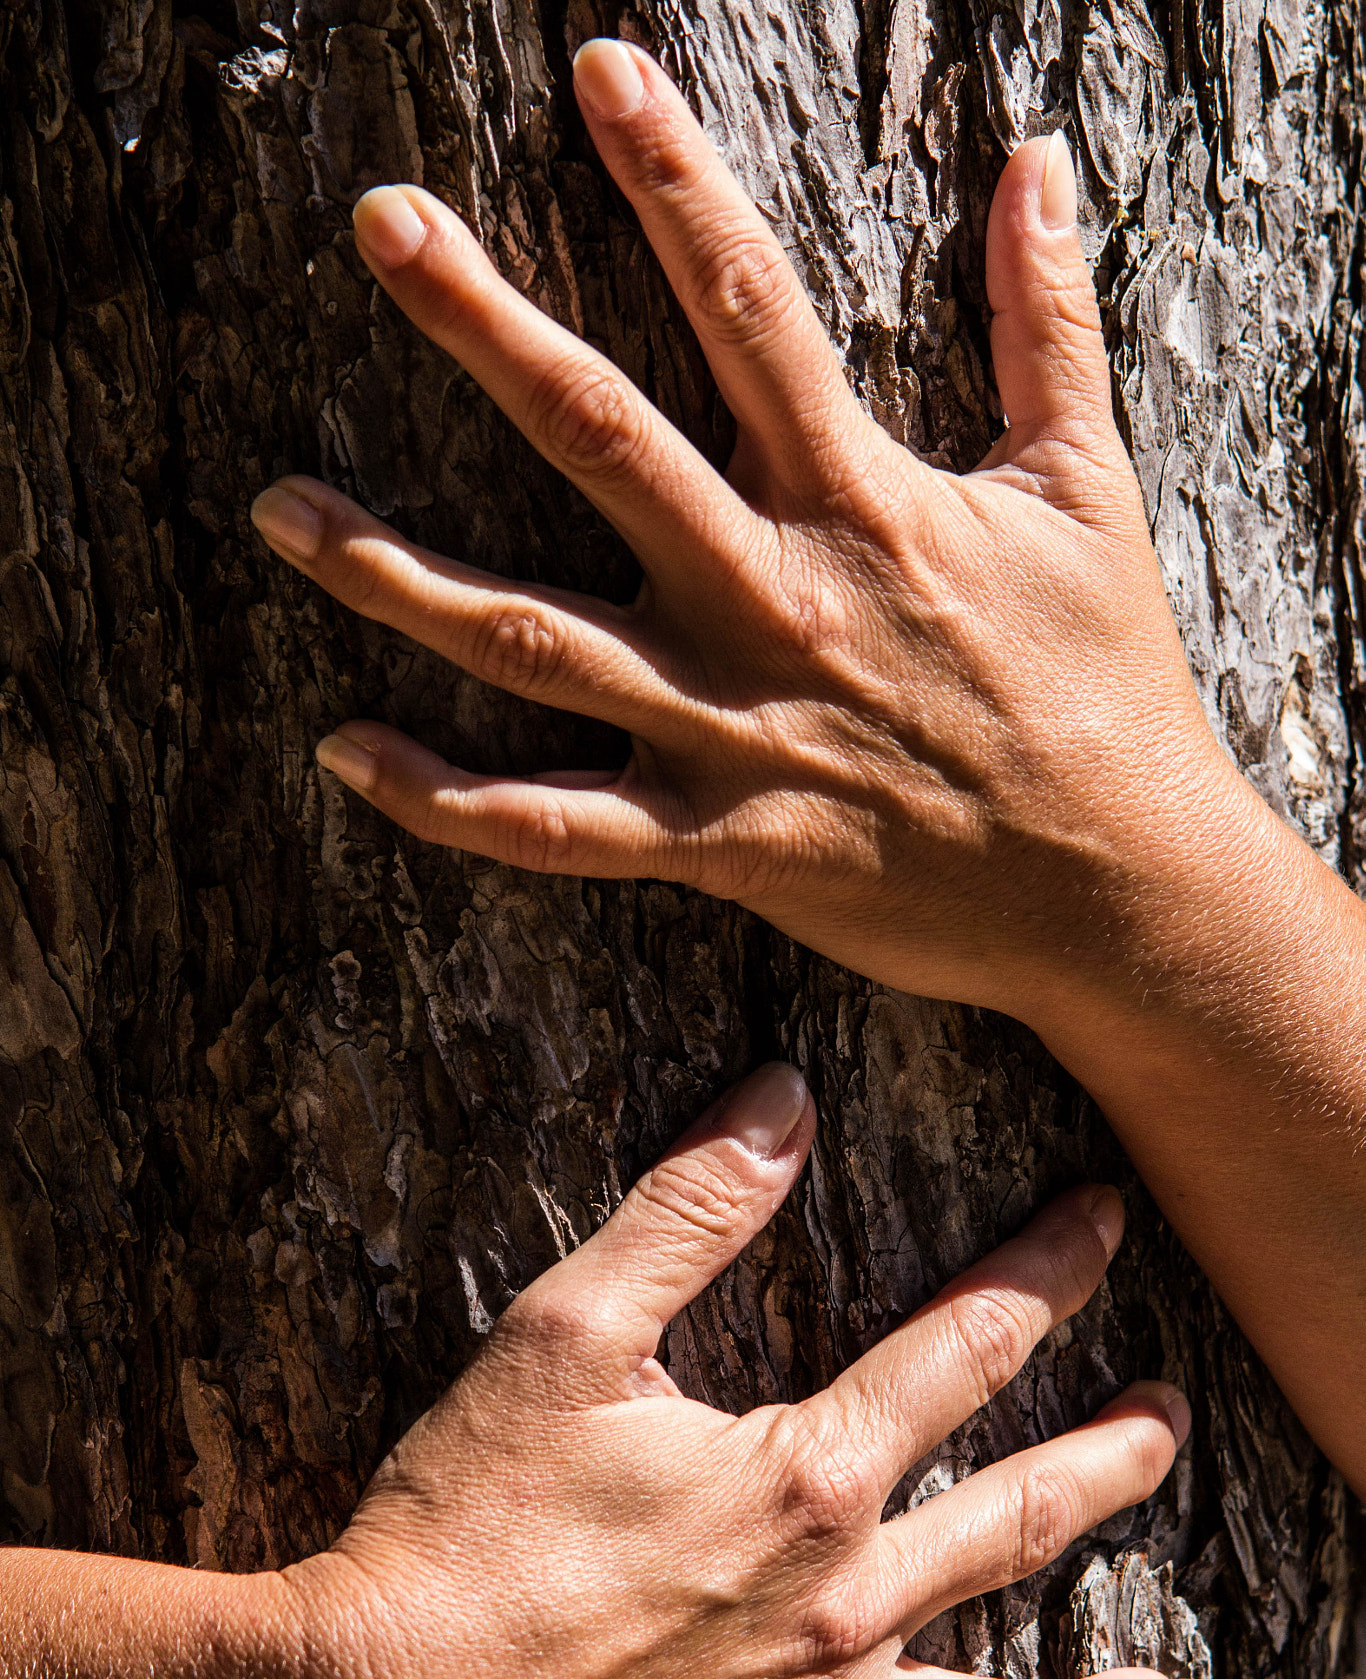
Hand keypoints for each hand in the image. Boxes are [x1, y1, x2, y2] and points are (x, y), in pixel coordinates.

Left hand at [248, 38, 1243, 1030]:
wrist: (1118, 892)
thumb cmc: (1104, 688)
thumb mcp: (1089, 490)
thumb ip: (1045, 325)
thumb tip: (1039, 162)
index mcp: (862, 499)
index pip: (752, 308)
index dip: (673, 181)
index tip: (596, 75)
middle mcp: (774, 598)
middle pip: (602, 441)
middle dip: (484, 325)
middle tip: (381, 225)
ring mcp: (731, 727)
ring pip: (534, 642)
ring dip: (397, 575)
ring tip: (281, 508)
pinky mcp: (717, 841)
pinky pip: (552, 826)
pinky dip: (444, 799)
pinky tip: (344, 749)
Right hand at [285, 1064, 1187, 1678]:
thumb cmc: (470, 1513)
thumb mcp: (568, 1328)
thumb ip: (690, 1210)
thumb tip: (784, 1101)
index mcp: (808, 1479)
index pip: (965, 1348)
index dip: (1047, 1271)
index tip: (1105, 1223)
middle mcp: (844, 1609)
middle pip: (1017, 1522)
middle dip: (1109, 1461)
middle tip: (1171, 1426)